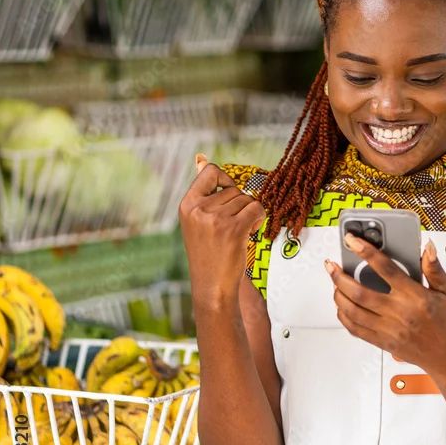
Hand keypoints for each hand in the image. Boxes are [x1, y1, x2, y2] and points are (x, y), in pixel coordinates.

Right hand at [178, 159, 265, 308]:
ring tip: (238, 235)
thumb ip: (203, 192)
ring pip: (247, 200)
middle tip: (232, 228)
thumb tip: (201, 157)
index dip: (225, 181)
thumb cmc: (208, 254)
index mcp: (187, 205)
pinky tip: (248, 235)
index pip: (210, 172)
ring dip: (249, 215)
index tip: (228, 199)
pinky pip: (256, 209)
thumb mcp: (198, 221)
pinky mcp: (233, 229)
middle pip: (234, 189)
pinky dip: (258, 221)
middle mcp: (199, 209)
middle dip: (240, 206)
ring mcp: (215, 219)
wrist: (212, 287)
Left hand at [325, 233, 445, 375]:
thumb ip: (433, 269)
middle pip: (359, 292)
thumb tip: (427, 248)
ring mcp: (388, 329)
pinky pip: (356, 329)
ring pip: (352, 311)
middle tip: (331, 265)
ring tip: (334, 283)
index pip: (384, 268)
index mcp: (414, 296)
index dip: (365, 251)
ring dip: (338, 295)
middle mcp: (398, 312)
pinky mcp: (383, 343)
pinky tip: (342, 306)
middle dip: (339, 276)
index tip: (352, 241)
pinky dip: (344, 316)